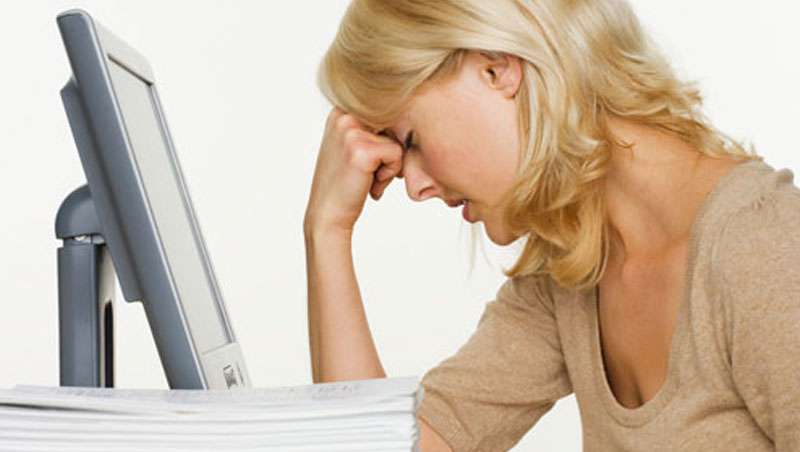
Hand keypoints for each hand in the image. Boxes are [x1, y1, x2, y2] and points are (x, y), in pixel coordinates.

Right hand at [304, 107, 403, 233]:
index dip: (385, 140)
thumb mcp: (352, 145)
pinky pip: (397, 155)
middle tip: (367, 172)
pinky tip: (369, 185)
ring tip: (366, 179)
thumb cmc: (345, 184)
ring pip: (396, 142)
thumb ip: (371, 126)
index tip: (365, 161)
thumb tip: (409, 109)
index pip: (386, 114)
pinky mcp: (362, 150)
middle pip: (393, 125)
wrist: (328, 215)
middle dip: (387, 153)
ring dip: (388, 165)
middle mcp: (343, 115)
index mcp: (340, 110)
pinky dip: (389, 174)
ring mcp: (351, 131)